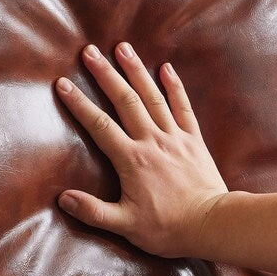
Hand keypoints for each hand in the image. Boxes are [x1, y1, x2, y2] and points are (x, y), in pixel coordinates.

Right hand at [55, 42, 227, 257]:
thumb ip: (93, 212)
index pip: (99, 126)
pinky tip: (166, 68)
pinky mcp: (193, 140)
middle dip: (105, 74)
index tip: (63, 84)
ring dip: (136, 70)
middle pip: (125, 100)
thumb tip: (63, 198)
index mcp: (131, 159)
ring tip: (123, 47)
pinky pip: (183, 107)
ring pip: (152, 96)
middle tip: (90, 52)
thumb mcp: (125, 225)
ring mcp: (174, 137)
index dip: (79, 104)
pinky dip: (175, 86)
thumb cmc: (168, 228)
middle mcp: (151, 141)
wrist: (213, 225)